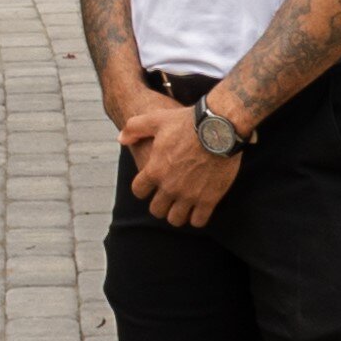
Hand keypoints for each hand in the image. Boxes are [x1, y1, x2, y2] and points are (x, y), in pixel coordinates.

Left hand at [120, 100, 241, 227]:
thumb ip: (134, 128)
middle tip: (169, 197)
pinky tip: (200, 207)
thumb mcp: (156, 119)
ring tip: (184, 205)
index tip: (151, 185)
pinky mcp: (209, 199)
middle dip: (160, 204)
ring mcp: (189, 195)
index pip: (139, 191)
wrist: (220, 126)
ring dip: (177, 214)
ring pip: (175, 219)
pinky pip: (198, 221)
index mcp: (154, 170)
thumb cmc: (188, 122)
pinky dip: (197, 218)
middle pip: (156, 210)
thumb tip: (121, 139)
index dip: (143, 188)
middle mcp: (169, 186)